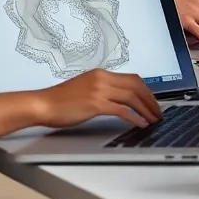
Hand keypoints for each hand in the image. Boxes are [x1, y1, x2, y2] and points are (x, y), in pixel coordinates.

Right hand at [35, 70, 161, 128]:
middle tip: (158, 111)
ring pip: (132, 97)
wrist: (41, 104)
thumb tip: (119, 99)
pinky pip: (122, 110)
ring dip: (146, 109)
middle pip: (137, 85)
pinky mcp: (95, 104)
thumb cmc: (59, 100)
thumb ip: (102, 89)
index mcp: (101, 74)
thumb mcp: (85, 88)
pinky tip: (141, 124)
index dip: (146, 90)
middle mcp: (102, 79)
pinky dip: (134, 117)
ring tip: (153, 119)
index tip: (152, 101)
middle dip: (151, 99)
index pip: (132, 78)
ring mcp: (99, 90)